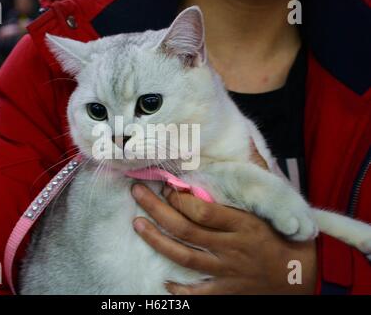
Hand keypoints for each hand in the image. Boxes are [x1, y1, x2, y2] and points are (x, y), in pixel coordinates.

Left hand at [131, 184, 316, 293]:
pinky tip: (164, 282)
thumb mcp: (274, 206)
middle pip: (185, 230)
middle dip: (156, 210)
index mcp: (243, 224)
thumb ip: (257, 179)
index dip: (179, 198)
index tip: (166, 186)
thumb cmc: (284, 236)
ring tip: (137, 224)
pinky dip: (181, 289)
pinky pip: (199, 292)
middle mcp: (231, 247)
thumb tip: (246, 147)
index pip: (202, 211)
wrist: (302, 276)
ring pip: (184, 256)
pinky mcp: (227, 290)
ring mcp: (227, 270)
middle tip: (137, 193)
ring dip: (157, 240)